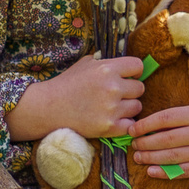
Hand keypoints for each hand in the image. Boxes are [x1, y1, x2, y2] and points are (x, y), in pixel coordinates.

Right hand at [6, 55, 145, 142]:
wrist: (48, 107)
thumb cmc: (66, 83)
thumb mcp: (85, 63)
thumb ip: (105, 61)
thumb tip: (123, 63)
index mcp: (107, 68)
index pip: (138, 66)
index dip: (134, 72)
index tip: (127, 77)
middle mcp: (112, 87)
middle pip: (140, 88)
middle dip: (130, 91)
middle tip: (118, 95)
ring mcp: (111, 108)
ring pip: (137, 106)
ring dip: (128, 107)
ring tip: (114, 107)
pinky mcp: (109, 127)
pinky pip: (131, 125)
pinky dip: (125, 124)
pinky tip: (114, 120)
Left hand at [131, 103, 188, 178]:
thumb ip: (177, 117)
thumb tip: (146, 126)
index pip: (166, 118)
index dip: (146, 125)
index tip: (132, 129)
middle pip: (167, 139)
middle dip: (146, 143)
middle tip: (133, 145)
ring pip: (173, 157)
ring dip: (151, 158)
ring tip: (138, 157)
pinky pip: (184, 172)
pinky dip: (166, 173)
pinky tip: (152, 171)